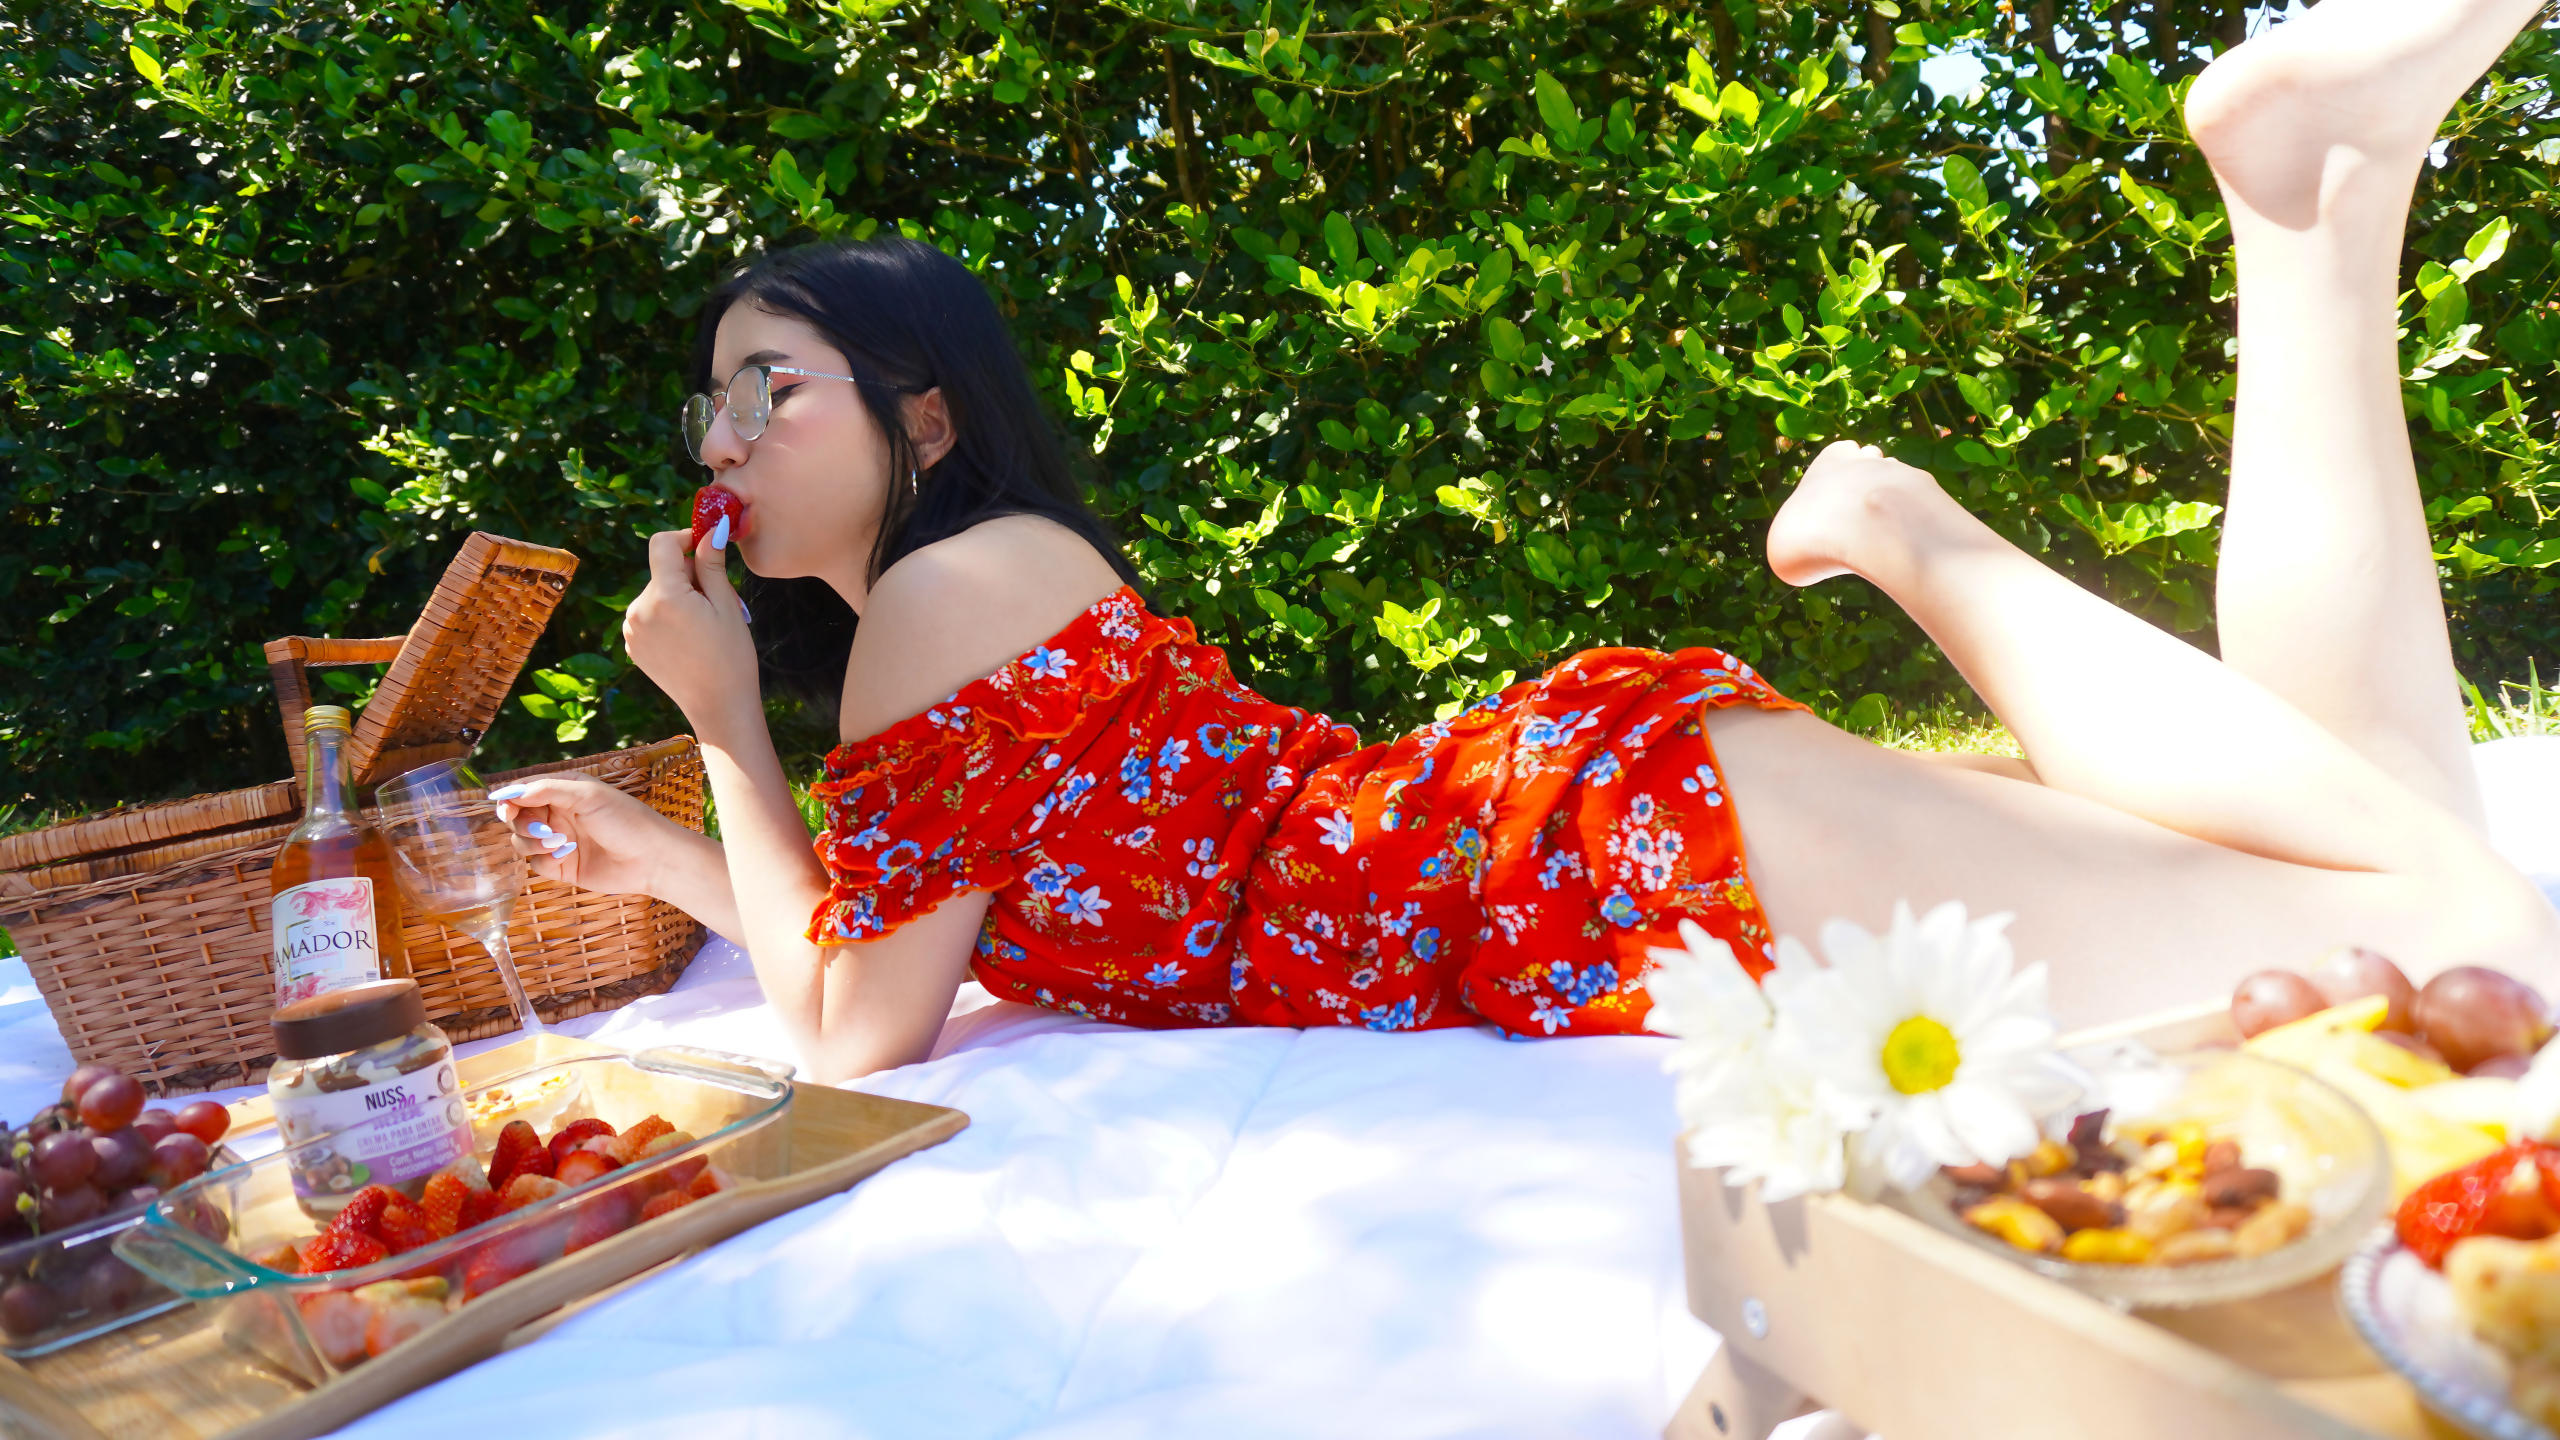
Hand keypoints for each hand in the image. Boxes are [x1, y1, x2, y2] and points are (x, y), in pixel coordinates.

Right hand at [490, 773, 687, 898]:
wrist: (653, 859)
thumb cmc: (626, 820)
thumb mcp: (588, 795)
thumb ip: (547, 789)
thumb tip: (510, 792)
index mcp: (565, 791)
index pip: (525, 790)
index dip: (510, 798)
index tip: (505, 807)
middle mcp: (560, 814)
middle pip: (518, 817)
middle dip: (521, 822)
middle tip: (539, 828)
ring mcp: (560, 841)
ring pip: (523, 841)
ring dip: (531, 842)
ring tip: (557, 841)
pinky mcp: (563, 867)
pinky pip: (537, 864)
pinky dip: (545, 860)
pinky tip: (566, 855)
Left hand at [621, 528, 759, 732]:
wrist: (719, 707)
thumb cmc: (731, 656)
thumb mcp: (726, 605)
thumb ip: (711, 564)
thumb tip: (711, 529)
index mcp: (664, 596)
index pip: (662, 544)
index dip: (684, 538)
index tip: (705, 546)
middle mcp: (639, 610)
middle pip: (662, 571)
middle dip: (689, 576)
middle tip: (719, 600)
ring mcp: (631, 630)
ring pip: (657, 593)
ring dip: (679, 597)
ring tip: (704, 625)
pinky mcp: (632, 645)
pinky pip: (649, 615)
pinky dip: (668, 617)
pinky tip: (689, 639)